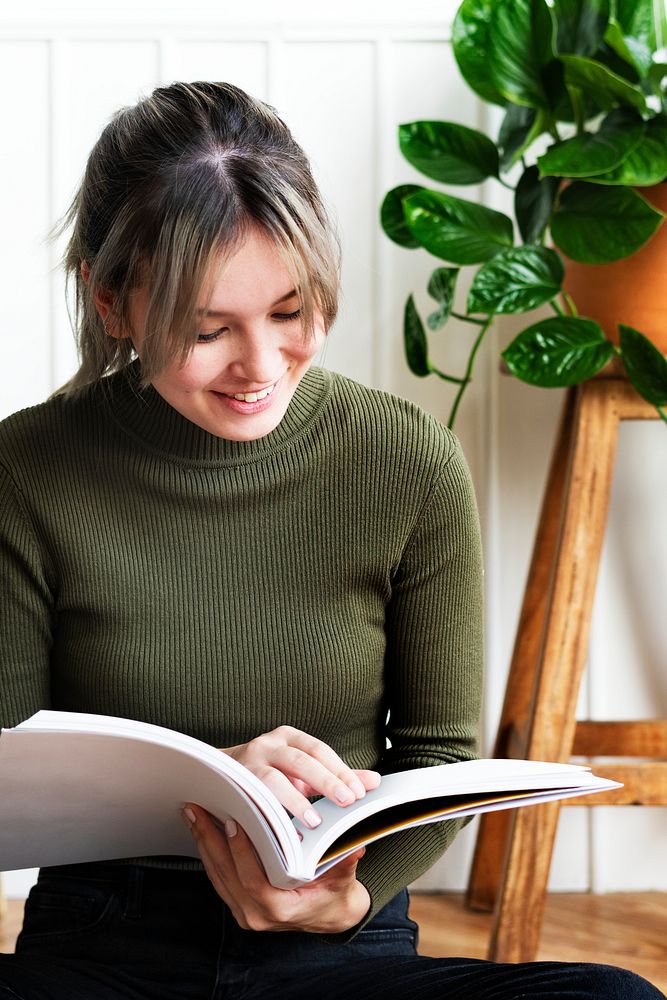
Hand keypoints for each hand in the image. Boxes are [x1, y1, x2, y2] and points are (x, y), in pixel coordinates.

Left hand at [182, 803, 370, 932]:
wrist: (331, 916)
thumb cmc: (335, 893)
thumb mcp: (344, 877)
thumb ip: (344, 862)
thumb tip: (353, 846)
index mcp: (281, 909)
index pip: (254, 880)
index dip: (241, 852)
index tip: (233, 822)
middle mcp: (258, 915)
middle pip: (226, 875)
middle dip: (210, 839)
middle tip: (197, 810)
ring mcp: (245, 912)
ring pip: (216, 875)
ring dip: (203, 842)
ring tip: (193, 813)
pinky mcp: (238, 905)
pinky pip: (217, 877)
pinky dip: (208, 851)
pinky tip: (201, 829)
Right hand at [222, 726, 380, 828]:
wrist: (221, 776)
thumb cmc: (272, 775)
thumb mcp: (304, 773)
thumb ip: (336, 776)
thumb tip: (374, 782)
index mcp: (289, 737)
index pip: (319, 750)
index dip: (340, 771)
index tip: (359, 793)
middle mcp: (267, 744)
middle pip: (301, 761)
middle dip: (325, 782)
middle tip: (346, 802)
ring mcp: (247, 763)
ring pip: (274, 780)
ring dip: (296, 802)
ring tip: (315, 823)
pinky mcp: (233, 786)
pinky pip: (254, 801)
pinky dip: (272, 818)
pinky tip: (286, 836)